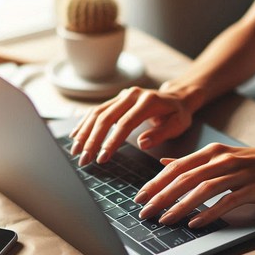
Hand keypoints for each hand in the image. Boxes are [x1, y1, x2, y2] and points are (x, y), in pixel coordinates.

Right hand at [69, 86, 194, 165]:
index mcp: (147, 101)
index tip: (102, 157)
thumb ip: (160, 134)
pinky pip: (97, 110)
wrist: (177, 98)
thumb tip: (142, 143)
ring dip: (84, 132)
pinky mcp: (117, 99)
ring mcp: (123, 96)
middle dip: (92, 140)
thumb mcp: (177, 125)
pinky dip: (85, 123)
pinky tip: (76, 135)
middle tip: (84, 159)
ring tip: (75, 151)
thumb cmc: (178, 114)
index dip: (112, 141)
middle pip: (106, 117)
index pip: (125, 123)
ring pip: (97, 113)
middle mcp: (132, 95)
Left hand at [134, 142, 254, 227]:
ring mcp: (238, 173)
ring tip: (165, 220)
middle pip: (185, 178)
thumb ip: (193, 161)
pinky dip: (210, 212)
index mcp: (211, 152)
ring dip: (181, 206)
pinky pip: (227, 201)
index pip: (176, 167)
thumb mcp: (223, 155)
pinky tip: (196, 223)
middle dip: (161, 196)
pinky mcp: (253, 187)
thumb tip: (165, 163)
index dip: (156, 183)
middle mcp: (222, 160)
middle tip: (145, 213)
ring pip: (202, 189)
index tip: (140, 197)